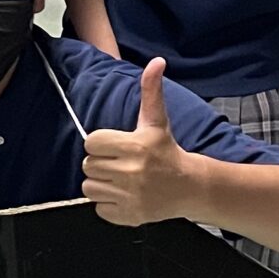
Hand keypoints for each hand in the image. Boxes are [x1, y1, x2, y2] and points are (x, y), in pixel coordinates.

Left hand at [81, 58, 190, 226]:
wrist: (189, 187)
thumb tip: (156, 62)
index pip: (91, 142)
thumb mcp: (157, 121)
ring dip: (101, 184)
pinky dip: (108, 204)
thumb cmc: (166, 151)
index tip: (116, 146)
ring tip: (121, 179)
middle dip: (101, 163)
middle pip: (88, 166)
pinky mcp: (129, 215)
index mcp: (135, 146)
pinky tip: (125, 195)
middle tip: (120, 163)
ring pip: (89, 188)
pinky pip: (99, 208)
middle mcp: (132, 172)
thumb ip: (151, 91)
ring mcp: (130, 196)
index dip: (101, 144)